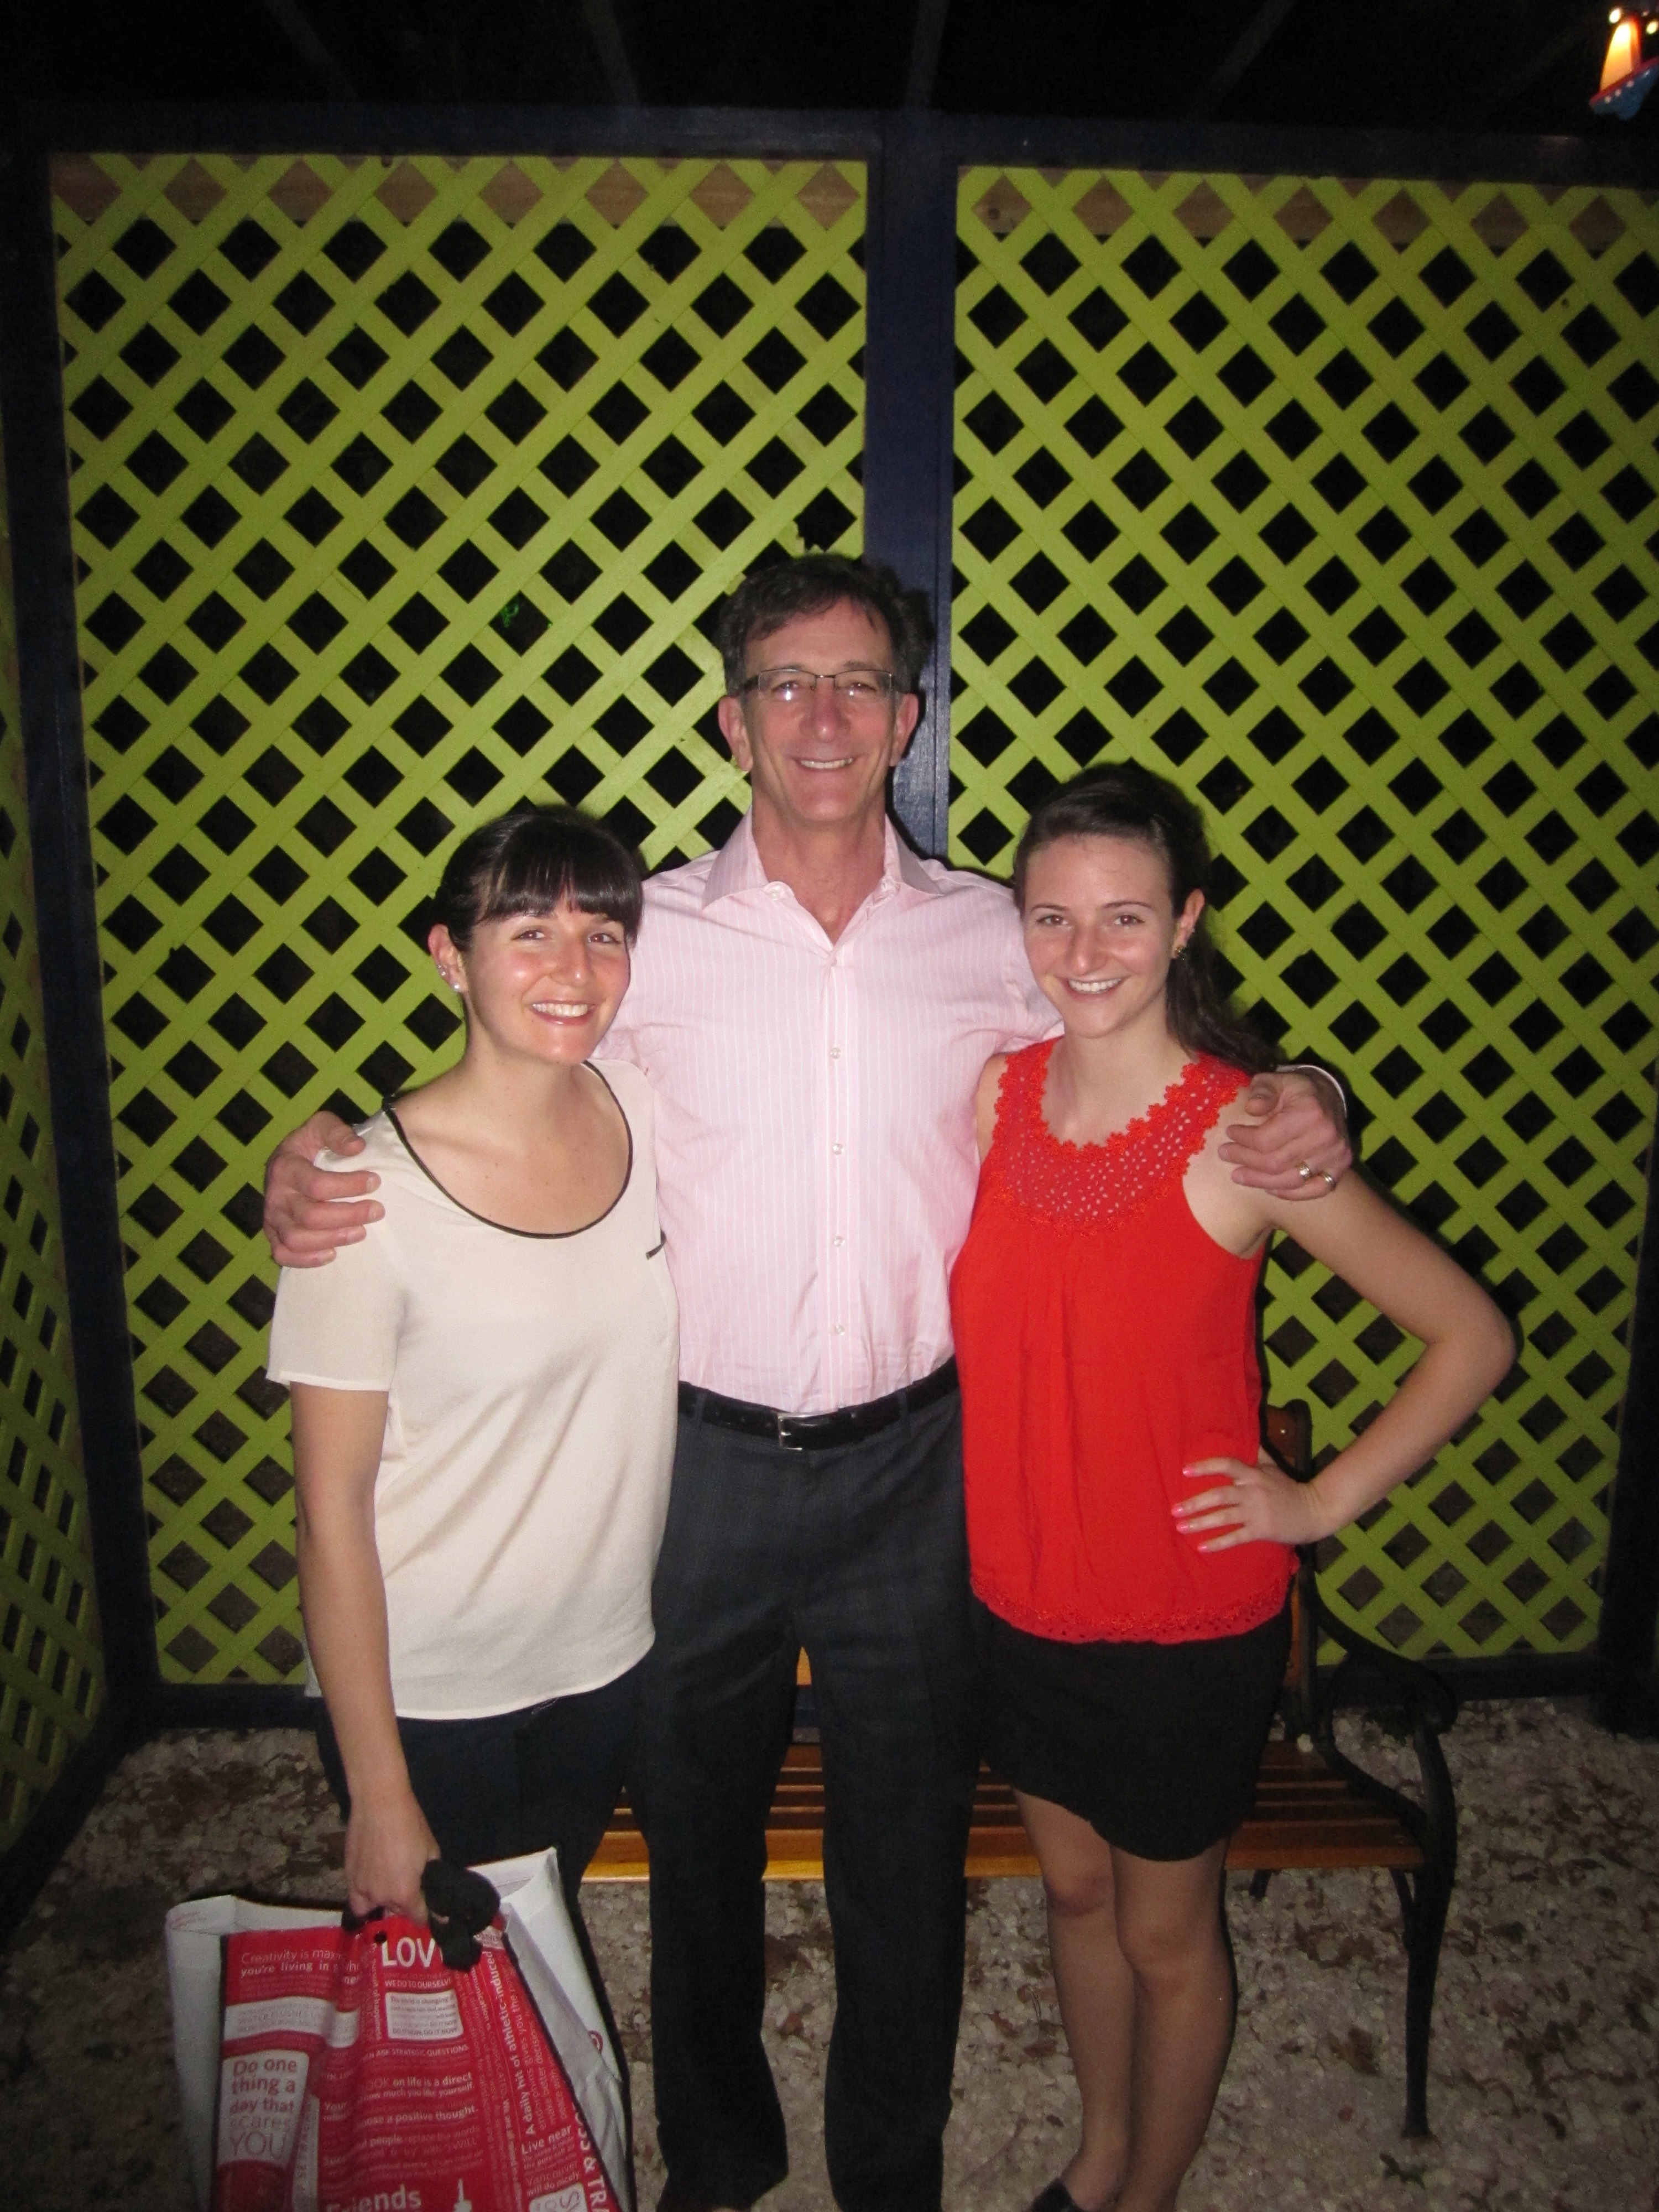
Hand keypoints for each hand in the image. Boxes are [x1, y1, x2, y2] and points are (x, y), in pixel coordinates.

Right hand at [263, 1112, 378, 1265]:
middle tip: (377, 1210)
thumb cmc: (311, 1145)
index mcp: (285, 1167)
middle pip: (310, 1215)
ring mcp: (272, 1217)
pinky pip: (283, 1255)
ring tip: (361, 1232)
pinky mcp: (274, 1235)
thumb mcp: (322, 1126)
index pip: (316, 1184)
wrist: (292, 1160)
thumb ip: (337, 1132)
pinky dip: (306, 1260)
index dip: (348, 1186)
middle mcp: (274, 1195)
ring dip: (333, 1238)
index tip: (376, 1182)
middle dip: (348, 1215)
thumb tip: (356, 1147)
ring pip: (297, 1239)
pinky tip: (332, 1254)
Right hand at [343, 1788, 440, 1921]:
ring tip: (389, 1884)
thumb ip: (432, 1875)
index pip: (418, 1917)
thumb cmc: (410, 1824)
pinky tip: (371, 1877)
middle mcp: (381, 1897)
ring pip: (372, 1907)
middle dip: (406, 1903)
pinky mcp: (348, 1875)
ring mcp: (360, 1888)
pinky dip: (364, 1893)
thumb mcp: (431, 1850)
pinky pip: (356, 1895)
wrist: (379, 1804)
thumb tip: (434, 1888)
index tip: (431, 1908)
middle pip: (397, 1911)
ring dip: (383, 1900)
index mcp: (404, 1894)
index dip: (427, 1914)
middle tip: (411, 1884)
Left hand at [1174, 1449, 1327, 1549]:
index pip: (1226, 1466)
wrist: (1314, 1510)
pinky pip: (1236, 1537)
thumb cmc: (1289, 1488)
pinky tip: (1202, 1546)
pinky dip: (1218, 1543)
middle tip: (1175, 1509)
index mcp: (1254, 1474)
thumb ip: (1256, 1453)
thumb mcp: (1273, 1467)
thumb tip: (1245, 1433)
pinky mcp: (1261, 1530)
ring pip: (1223, 1517)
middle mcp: (1252, 1492)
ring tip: (1181, 1527)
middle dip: (1195, 1503)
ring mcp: (1256, 1512)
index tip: (1185, 1470)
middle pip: (1219, 1495)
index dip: (1205, 1467)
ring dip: (1200, 1523)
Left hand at [1218, 1069, 1350, 1198]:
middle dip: (1245, 1160)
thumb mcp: (1277, 1080)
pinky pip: (1315, 1190)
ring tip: (1239, 1175)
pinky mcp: (1340, 1167)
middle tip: (1225, 1155)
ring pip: (1292, 1180)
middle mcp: (1326, 1136)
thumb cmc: (1297, 1090)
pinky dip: (1291, 1193)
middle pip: (1276, 1162)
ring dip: (1260, 1181)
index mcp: (1309, 1112)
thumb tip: (1251, 1108)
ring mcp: (1336, 1155)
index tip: (1228, 1134)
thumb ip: (1262, 1091)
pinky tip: (1269, 1189)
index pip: (1266, 1139)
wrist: (1330, 1096)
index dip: (1243, 1140)